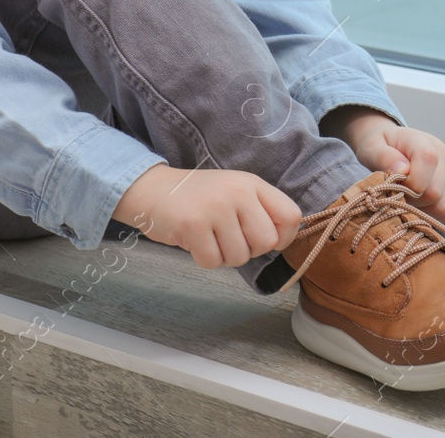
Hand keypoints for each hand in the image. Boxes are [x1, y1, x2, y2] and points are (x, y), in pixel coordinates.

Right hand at [112, 164, 300, 269]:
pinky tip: (195, 241)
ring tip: (210, 237)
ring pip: (239, 256)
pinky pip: (213, 261)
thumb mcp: (235, 191)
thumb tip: (282, 240)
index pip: (291, 216)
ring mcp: (215, 208)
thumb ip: (260, 210)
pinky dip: (204, 259)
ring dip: (224, 256)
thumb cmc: (200, 198)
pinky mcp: (193, 225)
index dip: (283, 237)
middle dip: (250, 250)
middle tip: (229, 239)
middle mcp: (237, 192)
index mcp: (252, 184)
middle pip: (266, 242)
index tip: (265, 240)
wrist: (153, 190)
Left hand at [320, 108, 444, 222]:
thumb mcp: (372, 147)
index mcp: (424, 142)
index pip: (428, 159)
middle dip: (412, 201)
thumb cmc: (379, 148)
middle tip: (396, 195)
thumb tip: (402, 171)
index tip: (394, 186)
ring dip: (421, 211)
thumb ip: (384, 156)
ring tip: (407, 200)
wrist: (390, 146)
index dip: (411, 181)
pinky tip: (417, 207)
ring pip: (443, 207)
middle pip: (435, 192)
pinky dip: (431, 216)